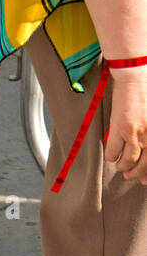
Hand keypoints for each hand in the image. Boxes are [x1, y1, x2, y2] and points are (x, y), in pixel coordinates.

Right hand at [106, 66, 146, 183]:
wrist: (137, 75)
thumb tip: (145, 152)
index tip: (145, 180)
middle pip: (144, 165)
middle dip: (136, 173)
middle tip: (130, 174)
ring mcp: (136, 132)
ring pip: (128, 162)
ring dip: (123, 167)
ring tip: (120, 166)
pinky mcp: (121, 128)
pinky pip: (113, 152)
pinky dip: (111, 157)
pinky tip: (111, 155)